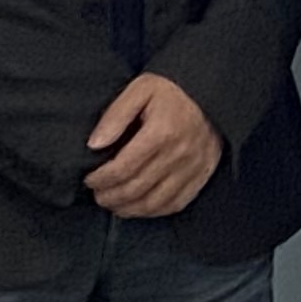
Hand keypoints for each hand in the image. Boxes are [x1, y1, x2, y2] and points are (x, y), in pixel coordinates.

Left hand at [84, 71, 224, 217]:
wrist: (212, 91)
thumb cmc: (171, 90)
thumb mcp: (139, 90)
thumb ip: (114, 116)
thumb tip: (94, 145)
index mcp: (161, 132)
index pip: (122, 168)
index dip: (100, 179)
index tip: (89, 179)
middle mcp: (179, 154)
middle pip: (136, 188)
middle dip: (110, 197)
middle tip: (97, 195)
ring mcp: (193, 167)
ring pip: (154, 202)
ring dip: (129, 209)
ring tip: (114, 204)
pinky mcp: (203, 174)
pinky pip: (176, 203)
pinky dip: (154, 211)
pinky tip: (139, 207)